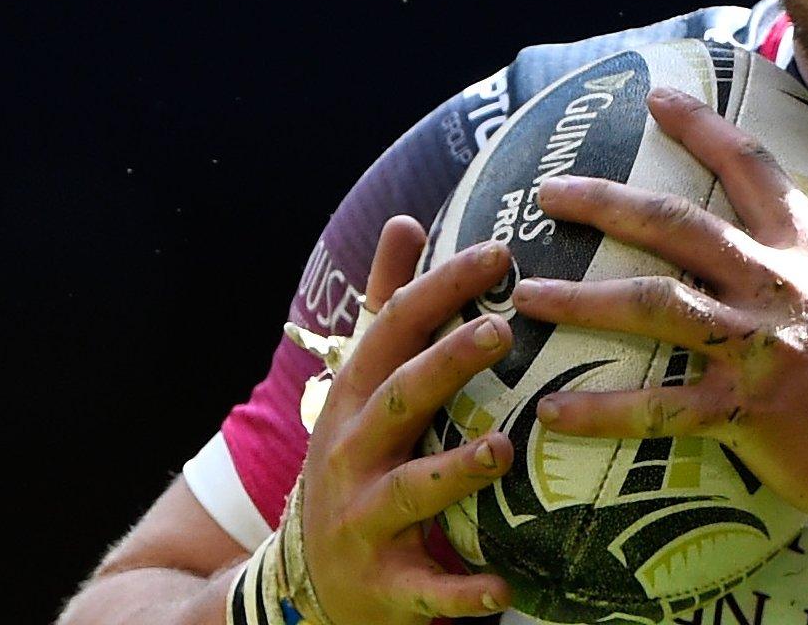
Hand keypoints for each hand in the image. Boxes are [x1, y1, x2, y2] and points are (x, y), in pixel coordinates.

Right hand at [293, 216, 517, 623]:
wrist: (302, 584)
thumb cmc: (355, 462)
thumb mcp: (361, 383)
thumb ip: (386, 306)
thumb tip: (406, 220)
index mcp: (356, 398)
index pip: (392, 329)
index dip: (441, 288)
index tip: (499, 251)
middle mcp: (353, 453)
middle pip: (398, 400)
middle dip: (444, 365)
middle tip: (502, 330)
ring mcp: (363, 519)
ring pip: (407, 491)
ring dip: (452, 471)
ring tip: (501, 452)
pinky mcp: (384, 586)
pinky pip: (425, 591)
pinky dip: (461, 593)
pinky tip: (505, 590)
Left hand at [512, 85, 807, 524]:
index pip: (752, 169)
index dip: (702, 128)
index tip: (656, 99)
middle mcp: (774, 287)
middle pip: (678, 227)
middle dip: (606, 202)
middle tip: (549, 192)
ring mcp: (754, 348)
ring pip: (652, 307)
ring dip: (581, 299)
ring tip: (525, 297)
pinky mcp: (741, 410)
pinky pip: (657, 407)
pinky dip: (600, 411)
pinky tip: (550, 412)